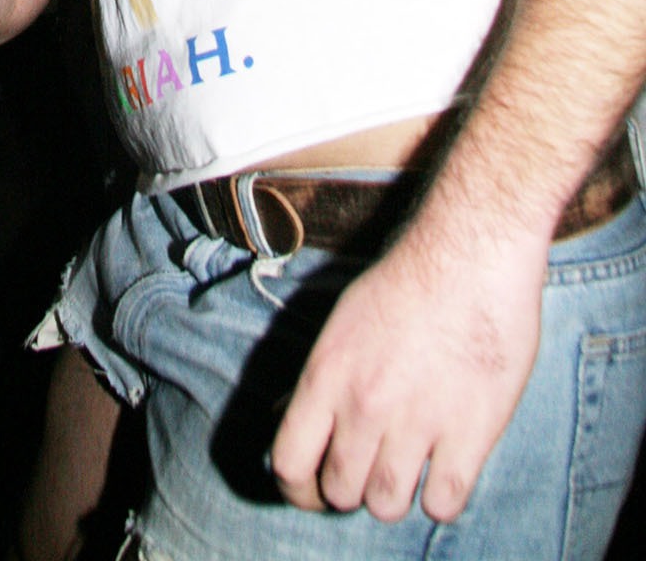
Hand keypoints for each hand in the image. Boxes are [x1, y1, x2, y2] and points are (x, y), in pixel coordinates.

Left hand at [270, 227, 543, 523]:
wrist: (471, 251)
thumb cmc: (407, 279)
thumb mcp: (343, 322)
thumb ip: (319, 378)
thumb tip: (286, 416)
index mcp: (326, 375)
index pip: (288, 464)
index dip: (297, 489)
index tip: (313, 489)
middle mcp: (364, 405)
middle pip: (339, 491)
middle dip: (351, 487)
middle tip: (371, 467)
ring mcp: (416, 423)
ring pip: (387, 506)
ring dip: (395, 493)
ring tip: (409, 465)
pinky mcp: (470, 433)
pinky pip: (443, 503)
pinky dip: (441, 495)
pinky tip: (446, 465)